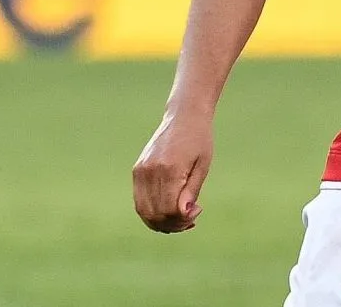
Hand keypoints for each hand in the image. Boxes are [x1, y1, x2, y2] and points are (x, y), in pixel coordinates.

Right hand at [132, 109, 213, 232]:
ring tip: (180, 218)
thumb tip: (184, 214)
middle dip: (172, 224)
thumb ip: (191, 191)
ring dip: (161, 222)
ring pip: (143, 211)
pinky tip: (169, 210)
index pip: (169, 209)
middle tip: (191, 220)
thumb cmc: (199, 140)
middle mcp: (150, 171)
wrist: (184, 117)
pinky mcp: (137, 170)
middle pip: (154, 213)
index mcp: (170, 169)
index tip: (198, 211)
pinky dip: (152, 211)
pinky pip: (140, 200)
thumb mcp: (202, 165)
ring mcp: (140, 171)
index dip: (182, 219)